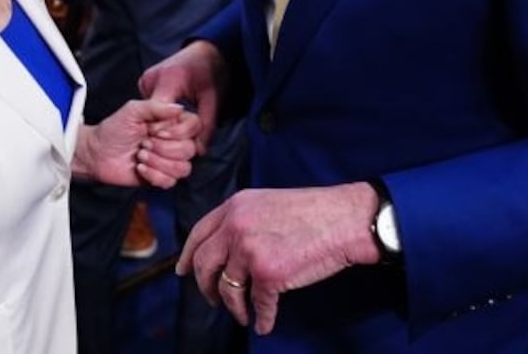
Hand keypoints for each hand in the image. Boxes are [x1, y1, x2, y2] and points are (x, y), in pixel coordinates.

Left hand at [74, 100, 200, 187]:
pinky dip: (153, 175)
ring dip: (158, 162)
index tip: (155, 130)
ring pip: (183, 168)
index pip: (195, 126)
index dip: (178, 131)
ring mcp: (169, 161)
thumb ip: (156, 107)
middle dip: (163, 148)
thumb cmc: (114, 129)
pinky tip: (140, 168)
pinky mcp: (161, 178)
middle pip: (190, 149)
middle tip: (143, 143)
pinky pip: (170, 182)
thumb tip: (179, 108)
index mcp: (172, 123)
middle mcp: (175, 142)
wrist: (97, 153)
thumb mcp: (133, 110)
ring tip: (140, 155)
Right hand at [139, 39, 224, 154]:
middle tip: (180, 141)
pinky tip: (170, 123)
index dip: (171, 134)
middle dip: (167, 133)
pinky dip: (160, 118)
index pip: (161, 116)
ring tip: (176, 131)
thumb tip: (199, 151)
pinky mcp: (146, 86)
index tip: (181, 143)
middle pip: (153, 117)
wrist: (208, 50)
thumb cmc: (213, 71)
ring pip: (150, 115)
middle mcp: (151, 80)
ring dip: (162, 126)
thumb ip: (206, 125)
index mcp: (169, 79)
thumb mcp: (214, 98)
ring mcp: (146, 82)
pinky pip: (151, 109)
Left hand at [179, 184, 379, 335]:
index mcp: (235, 206)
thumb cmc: (315, 211)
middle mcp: (236, 227)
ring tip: (243, 315)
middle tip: (212, 299)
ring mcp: (250, 251)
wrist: (345, 219)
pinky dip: (261, 319)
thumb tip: (226, 251)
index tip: (181, 271)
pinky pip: (258, 306)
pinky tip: (265, 325)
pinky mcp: (269, 275)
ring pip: (228, 290)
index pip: (198, 234)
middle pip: (203, 264)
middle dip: (205, 287)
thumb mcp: (267, 202)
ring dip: (234, 308)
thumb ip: (242, 220)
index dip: (186, 256)